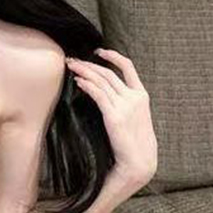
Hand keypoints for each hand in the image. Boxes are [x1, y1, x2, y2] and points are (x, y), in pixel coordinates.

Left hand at [65, 48, 157, 186]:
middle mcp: (135, 97)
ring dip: (84, 71)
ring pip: (102, 81)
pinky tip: (77, 81)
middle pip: (108, 73)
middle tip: (73, 60)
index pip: (128, 67)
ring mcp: (125, 106)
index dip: (113, 56)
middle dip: (89, 64)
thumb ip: (123, 105)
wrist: (139, 161)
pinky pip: (98, 94)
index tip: (99, 51)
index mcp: (142, 95)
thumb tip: (106, 96)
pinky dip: (87, 85)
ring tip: (70, 66)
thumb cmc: (133, 143)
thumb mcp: (133, 118)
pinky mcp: (114, 116)